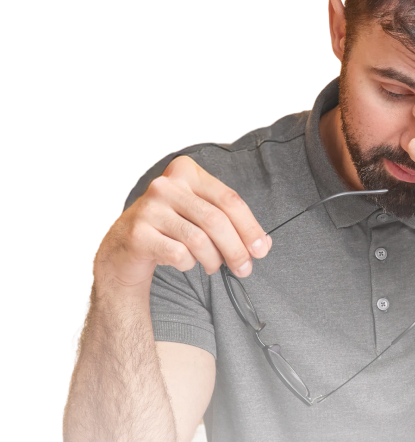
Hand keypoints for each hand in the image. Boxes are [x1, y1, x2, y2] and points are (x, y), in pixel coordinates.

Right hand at [95, 156, 270, 290]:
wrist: (125, 246)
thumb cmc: (171, 229)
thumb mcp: (201, 217)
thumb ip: (232, 224)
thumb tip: (262, 244)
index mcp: (186, 172)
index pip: (229, 199)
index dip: (250, 227)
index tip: (261, 250)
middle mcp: (166, 185)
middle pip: (216, 220)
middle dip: (236, 249)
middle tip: (245, 269)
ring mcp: (149, 207)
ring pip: (198, 239)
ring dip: (213, 259)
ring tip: (214, 266)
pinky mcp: (137, 232)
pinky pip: (178, 253)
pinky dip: (189, 263)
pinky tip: (186, 262)